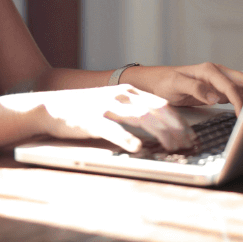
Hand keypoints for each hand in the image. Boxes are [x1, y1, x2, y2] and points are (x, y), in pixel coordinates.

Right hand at [0, 85, 195, 152]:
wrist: (50, 106)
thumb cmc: (84, 110)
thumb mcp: (113, 106)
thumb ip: (134, 112)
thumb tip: (160, 129)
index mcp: (128, 92)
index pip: (161, 104)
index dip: (180, 120)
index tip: (192, 136)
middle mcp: (120, 96)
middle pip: (156, 110)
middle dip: (177, 128)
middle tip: (190, 144)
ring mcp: (106, 106)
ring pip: (141, 118)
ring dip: (160, 133)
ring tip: (173, 147)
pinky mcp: (91, 119)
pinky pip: (113, 130)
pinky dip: (127, 139)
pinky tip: (138, 149)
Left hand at [121, 63, 242, 108]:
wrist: (157, 82)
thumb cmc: (165, 82)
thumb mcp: (176, 85)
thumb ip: (195, 89)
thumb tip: (215, 97)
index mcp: (209, 70)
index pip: (231, 87)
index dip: (240, 101)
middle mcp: (217, 73)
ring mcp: (218, 81)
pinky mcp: (218, 90)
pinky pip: (236, 94)